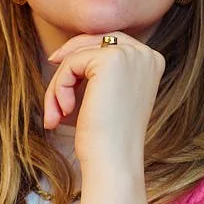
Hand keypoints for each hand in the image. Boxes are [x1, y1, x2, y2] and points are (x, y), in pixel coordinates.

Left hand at [45, 34, 164, 175]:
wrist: (113, 160)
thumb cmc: (107, 136)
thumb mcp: (106, 95)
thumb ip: (96, 70)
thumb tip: (62, 52)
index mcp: (151, 61)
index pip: (109, 43)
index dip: (80, 54)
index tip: (58, 67)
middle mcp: (146, 53)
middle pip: (93, 42)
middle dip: (67, 65)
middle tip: (51, 87)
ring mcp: (131, 54)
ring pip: (78, 54)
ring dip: (60, 84)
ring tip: (56, 113)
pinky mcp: (111, 59)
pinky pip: (71, 62)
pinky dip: (60, 87)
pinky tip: (64, 110)